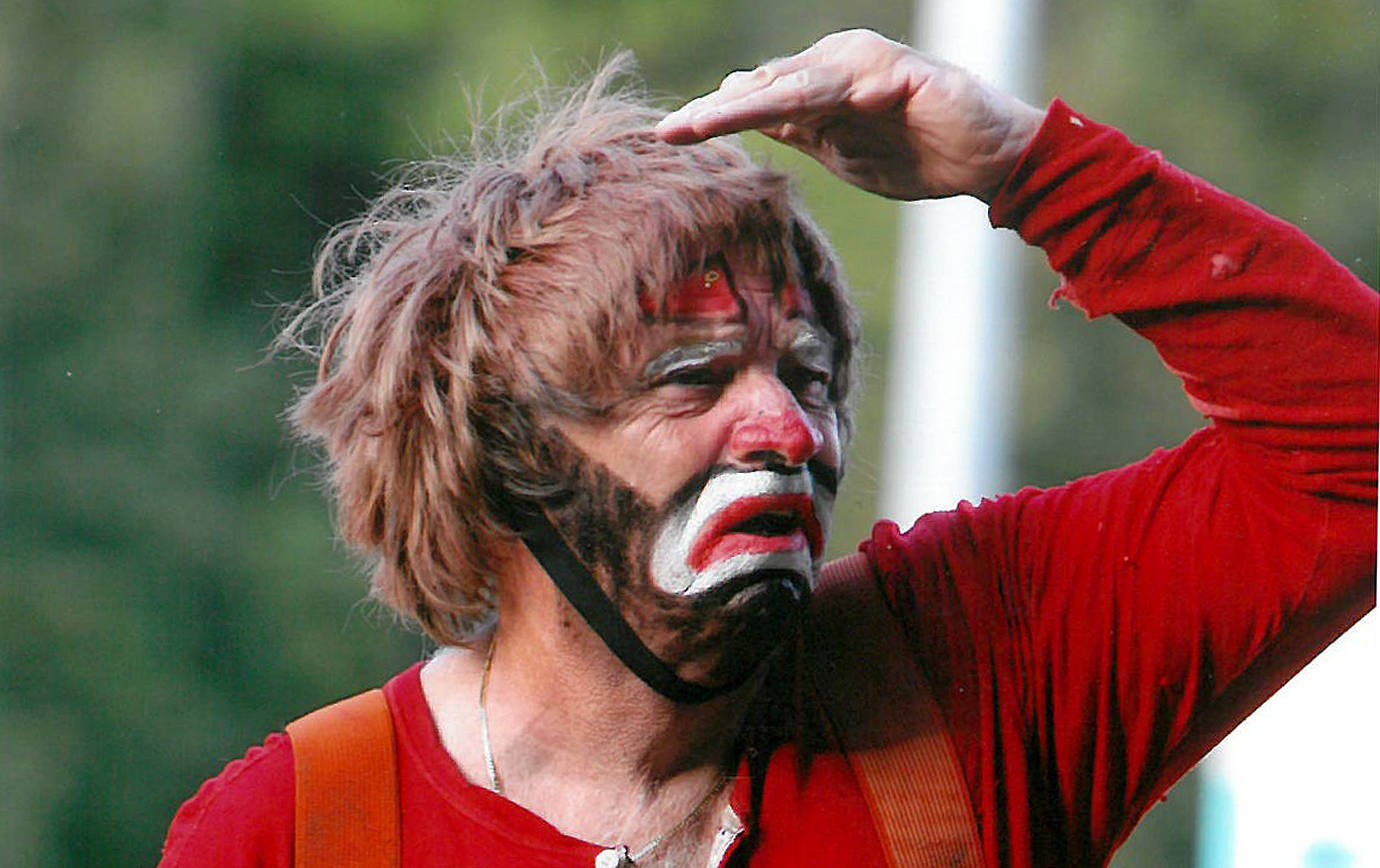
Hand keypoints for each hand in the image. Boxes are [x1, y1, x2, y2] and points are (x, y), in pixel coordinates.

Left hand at [655, 29, 1045, 202]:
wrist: (987, 160)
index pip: (759, 98)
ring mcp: (867, 61)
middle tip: (667, 131)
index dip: (714, 118)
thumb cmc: (916, 155)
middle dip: (714, 111)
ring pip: (793, 86)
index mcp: (823, 79)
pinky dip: (809, 100)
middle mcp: (839, 61)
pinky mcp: (899, 72)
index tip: (667, 137)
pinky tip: (769, 110)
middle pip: (765, 86)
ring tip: (700, 123)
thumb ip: (799, 130)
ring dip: (742, 105)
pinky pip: (844, 87)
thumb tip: (746, 116)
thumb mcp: (841, 150)